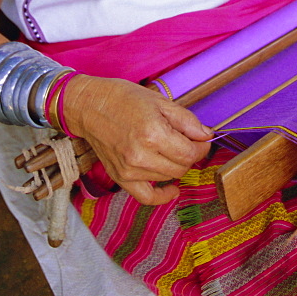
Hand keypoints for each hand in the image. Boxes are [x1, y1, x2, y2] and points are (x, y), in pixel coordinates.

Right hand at [63, 75, 213, 204]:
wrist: (90, 106)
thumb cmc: (124, 98)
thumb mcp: (160, 101)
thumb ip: (186, 120)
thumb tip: (207, 135)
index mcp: (153, 133)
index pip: (190, 153)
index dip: (201, 147)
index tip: (202, 139)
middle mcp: (141, 156)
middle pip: (181, 167)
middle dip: (190, 155)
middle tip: (188, 141)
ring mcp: (129, 170)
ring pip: (168, 178)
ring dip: (175, 166)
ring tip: (171, 149)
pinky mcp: (120, 178)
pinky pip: (146, 197)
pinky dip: (162, 196)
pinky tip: (172, 189)